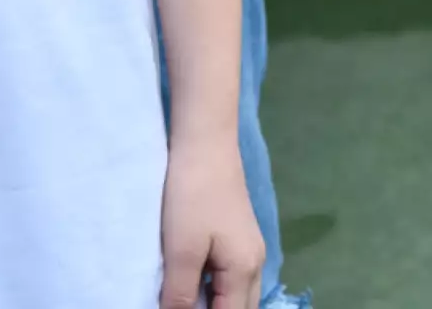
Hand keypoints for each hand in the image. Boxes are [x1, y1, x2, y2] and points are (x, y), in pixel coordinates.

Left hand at [160, 134, 264, 308]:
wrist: (204, 140)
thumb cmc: (192, 193)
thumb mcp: (181, 248)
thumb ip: (180, 293)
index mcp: (245, 272)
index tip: (175, 308)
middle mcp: (255, 264)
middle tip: (178, 303)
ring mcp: (249, 247)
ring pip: (237, 294)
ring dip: (214, 302)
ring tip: (182, 296)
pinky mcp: (237, 233)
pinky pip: (230, 275)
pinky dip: (214, 286)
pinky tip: (191, 279)